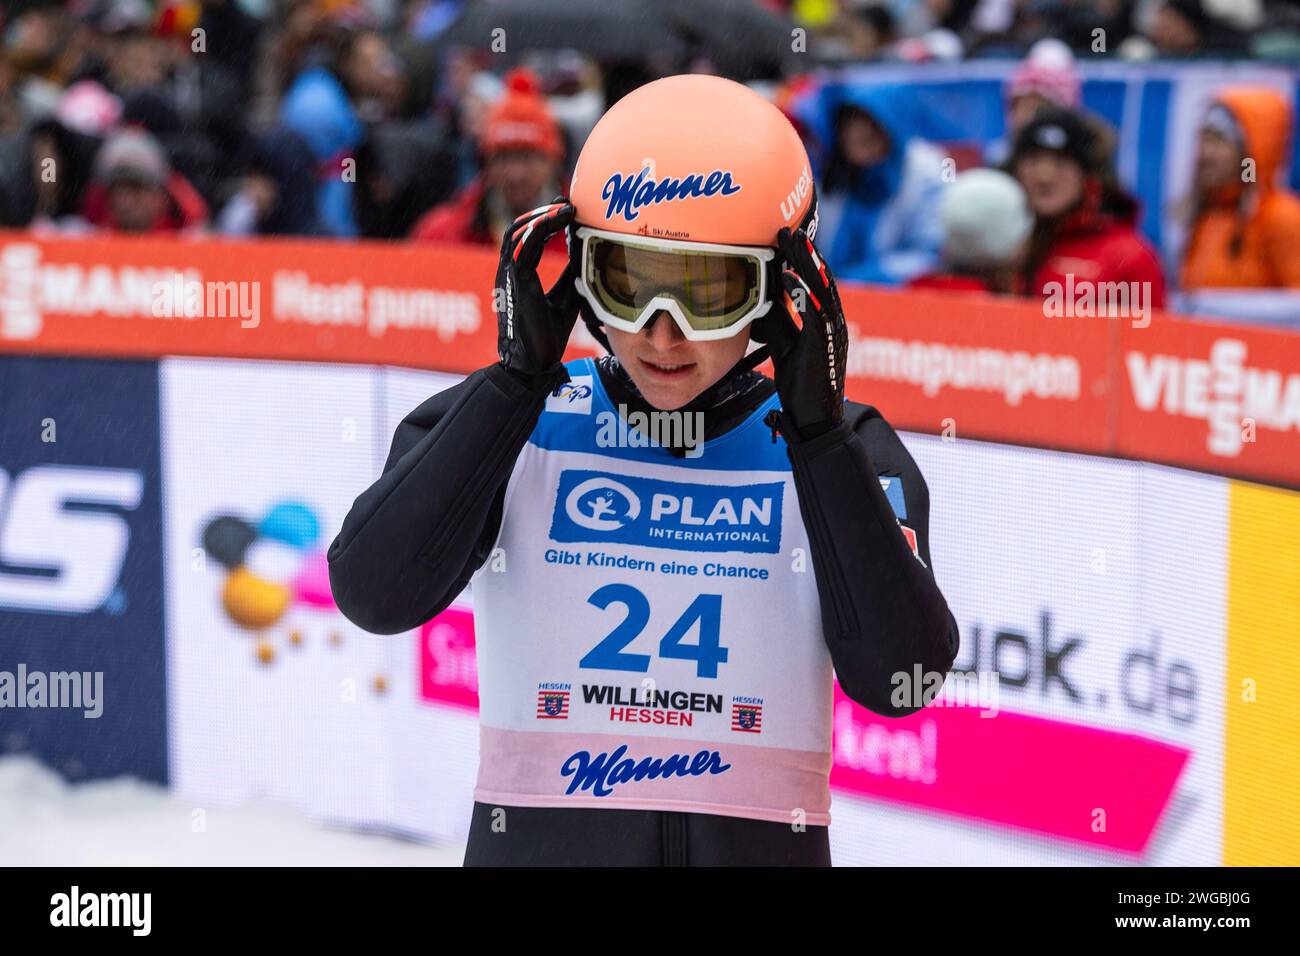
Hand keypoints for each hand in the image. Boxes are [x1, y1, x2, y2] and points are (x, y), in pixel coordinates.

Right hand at [495, 200, 579, 376]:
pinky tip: (560, 220)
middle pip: (519, 229)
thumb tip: (583, 254)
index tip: (565, 209)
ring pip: (518, 232)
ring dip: (542, 216)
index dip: (544, 220)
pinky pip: (524, 245)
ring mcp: (509, 276)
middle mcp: (509, 272)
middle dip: (542, 212)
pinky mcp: (516, 281)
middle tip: (566, 203)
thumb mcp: (565, 298)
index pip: (527, 238)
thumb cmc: (547, 337)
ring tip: (566, 209)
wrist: (535, 365)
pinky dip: (541, 228)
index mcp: (518, 276)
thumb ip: (570, 275)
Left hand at [760, 227, 848, 436]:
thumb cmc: (801, 384)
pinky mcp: (823, 344)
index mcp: (825, 321)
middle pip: (820, 279)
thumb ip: (778, 324)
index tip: (786, 238)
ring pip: (821, 288)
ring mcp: (831, 331)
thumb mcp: (785, 346)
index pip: (815, 283)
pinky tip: (786, 276)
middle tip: (788, 229)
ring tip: (791, 239)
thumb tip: (760, 303)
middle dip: (805, 252)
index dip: (802, 260)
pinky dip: (801, 292)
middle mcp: (833, 321)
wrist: (814, 418)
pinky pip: (813, 312)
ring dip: (806, 262)